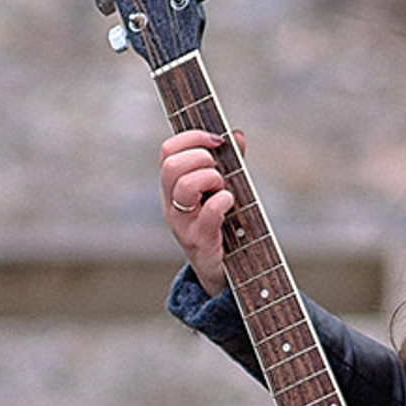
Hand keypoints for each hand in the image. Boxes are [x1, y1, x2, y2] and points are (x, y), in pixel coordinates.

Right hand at [160, 130, 235, 293]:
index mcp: (173, 186)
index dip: (192, 138)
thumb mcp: (221, 190)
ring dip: (211, 178)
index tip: (217, 142)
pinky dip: (223, 201)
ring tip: (223, 189)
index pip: (168, 150)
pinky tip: (229, 202)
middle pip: (172, 165)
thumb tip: (237, 135)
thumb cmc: (221, 225)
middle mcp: (171, 203)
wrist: (219, 271)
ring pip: (185, 186)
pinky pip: (208, 213)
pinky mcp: (199, 241)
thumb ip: (230, 163)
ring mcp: (182, 223)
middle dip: (202, 158)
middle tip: (219, 172)